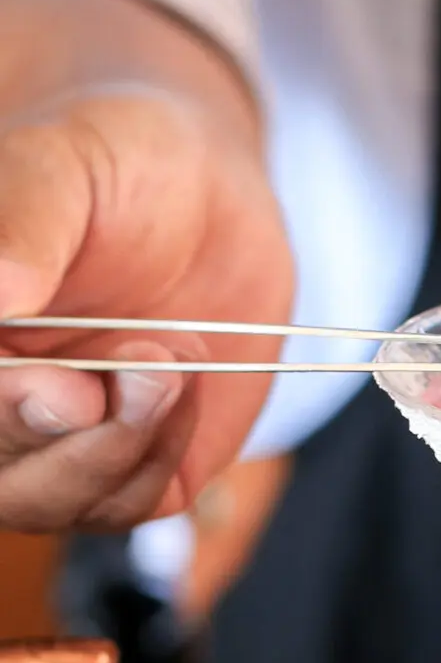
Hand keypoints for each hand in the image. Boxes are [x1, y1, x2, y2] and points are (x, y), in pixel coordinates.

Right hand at [0, 84, 292, 531]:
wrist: (199, 187)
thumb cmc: (112, 159)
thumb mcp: (61, 163)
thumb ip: (24, 225)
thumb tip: (0, 290)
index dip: (1, 412)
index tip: (61, 389)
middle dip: (60, 438)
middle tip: (142, 363)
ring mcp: (52, 441)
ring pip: (57, 503)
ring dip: (125, 443)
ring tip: (174, 350)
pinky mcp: (130, 463)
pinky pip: (131, 502)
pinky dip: (164, 451)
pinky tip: (189, 378)